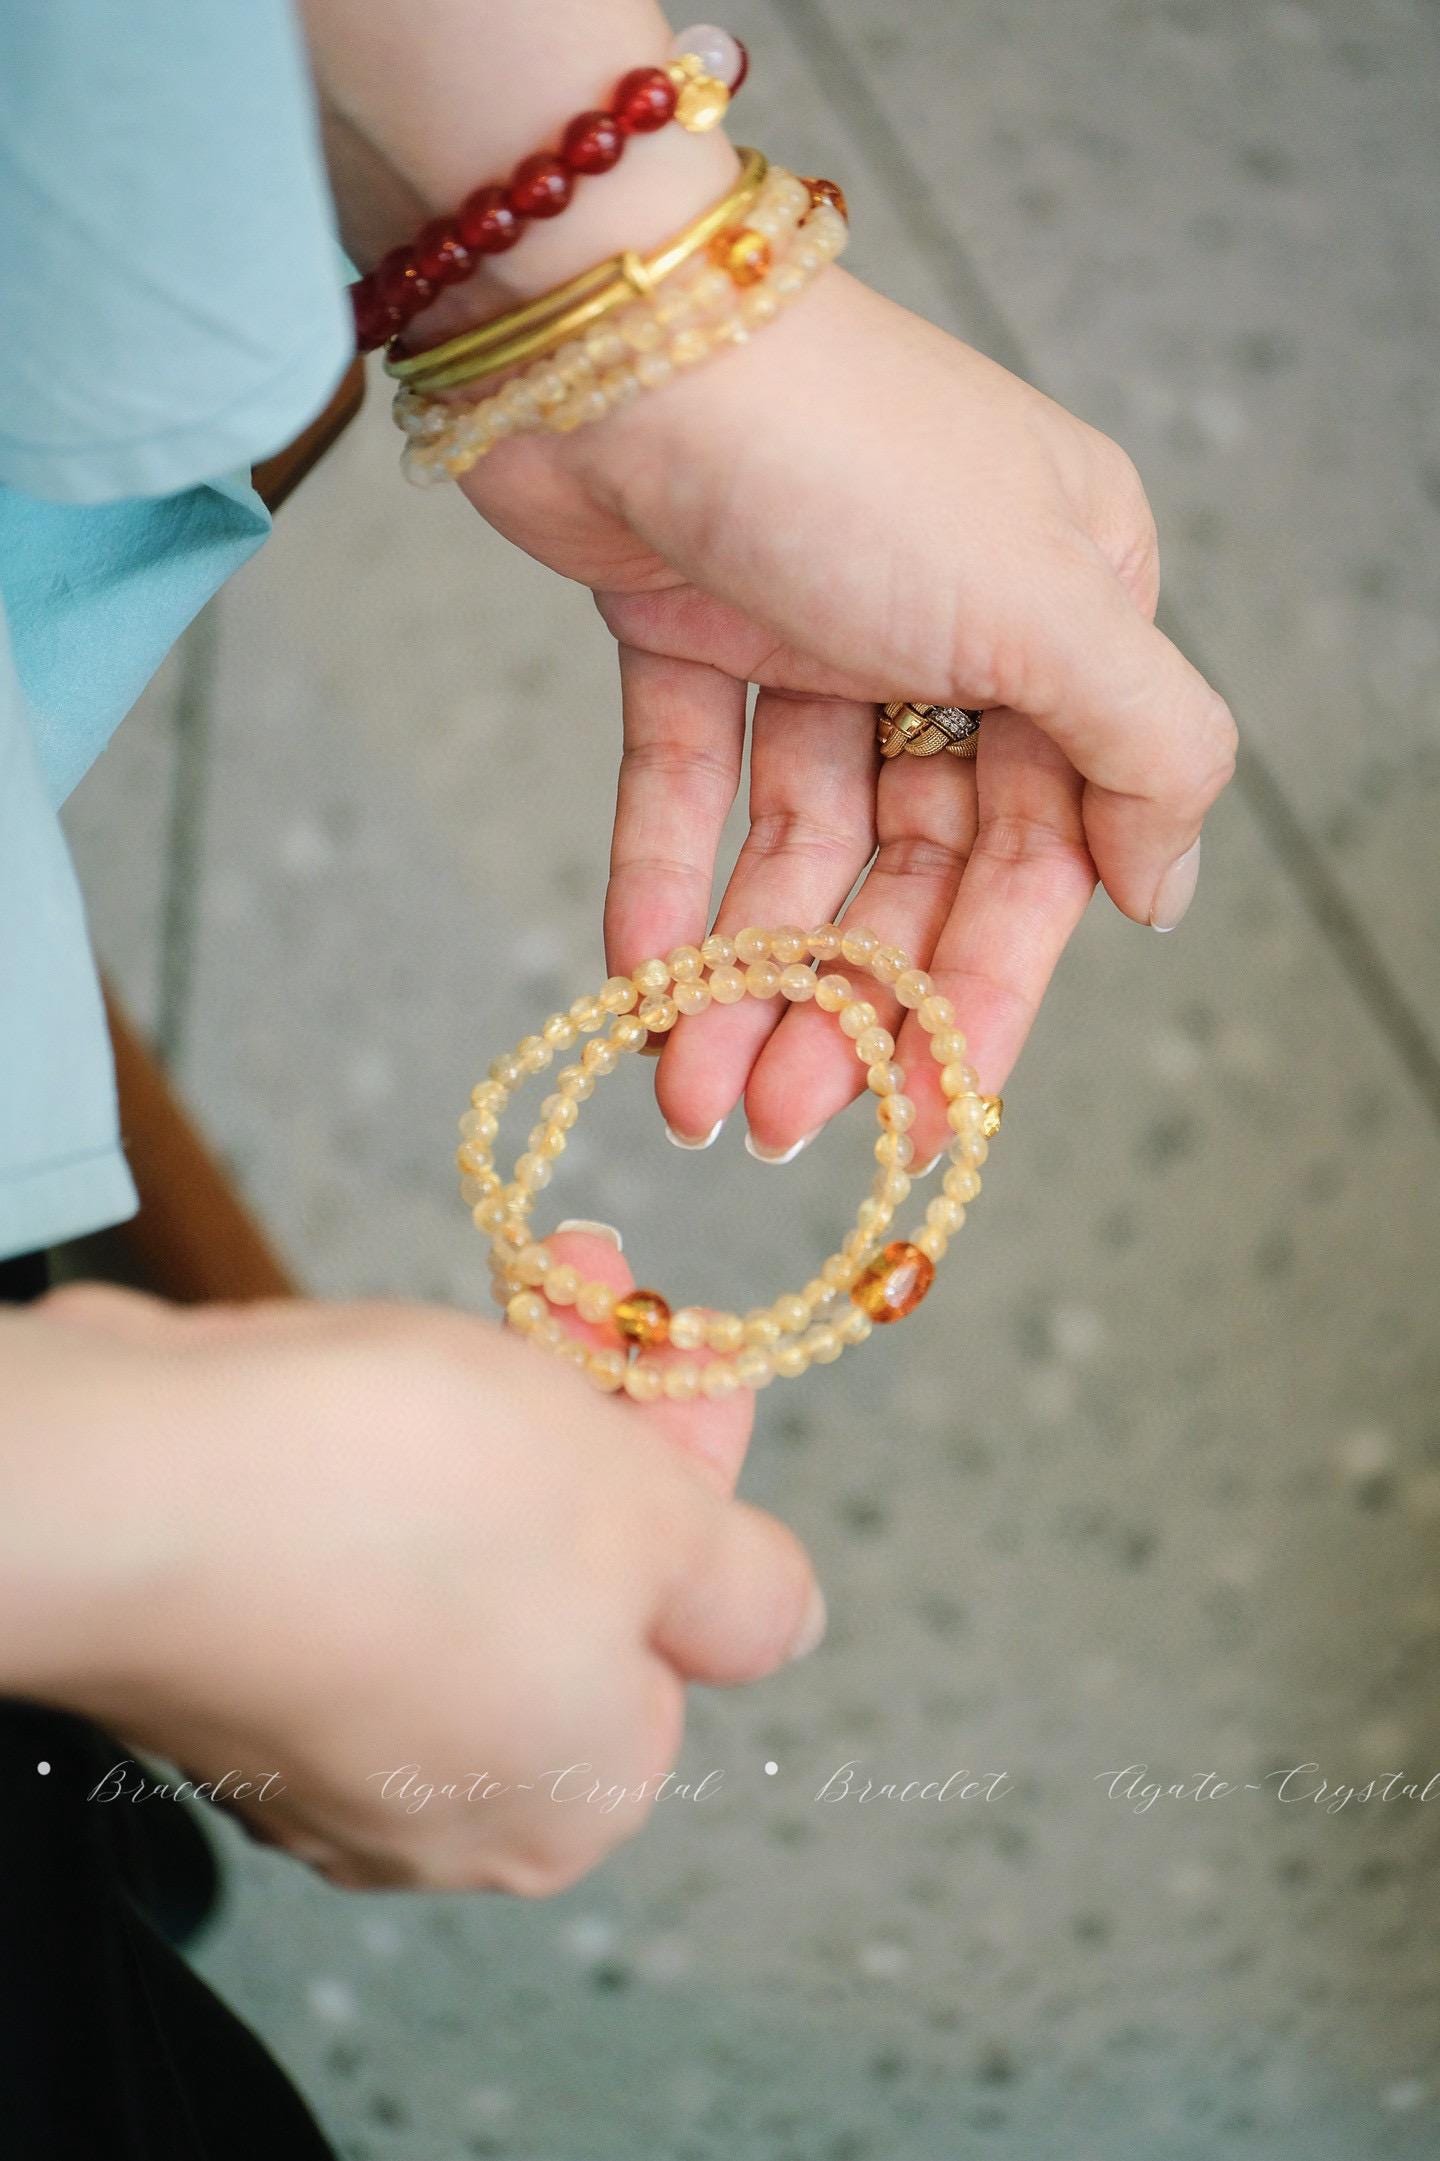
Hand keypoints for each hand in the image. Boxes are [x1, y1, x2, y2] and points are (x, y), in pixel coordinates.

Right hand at [2, 1243, 821, 1894]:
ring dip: (511, 1407)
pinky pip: (357, 1545)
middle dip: (604, 1413)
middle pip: (577, 1581)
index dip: (699, 1466)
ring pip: (469, 1547)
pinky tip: (400, 1358)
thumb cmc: (415, 1506)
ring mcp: (323, 1735)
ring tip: (528, 1282)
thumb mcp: (646, 1521)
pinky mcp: (234, 1654)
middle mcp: (445, 1801)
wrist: (136, 1488)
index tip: (693, 1344)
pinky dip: (398, 1447)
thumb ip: (741, 1586)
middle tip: (605, 1283)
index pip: (687, 1628)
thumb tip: (789, 1624)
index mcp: (572, 1796)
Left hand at [461, 268, 1236, 1164]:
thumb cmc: (851, 456)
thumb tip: (1167, 895)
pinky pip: (689, 782)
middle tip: (782, 1119)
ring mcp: (815, 625)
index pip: (1044, 844)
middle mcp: (948, 625)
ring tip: (693, 1088)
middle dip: (847, 997)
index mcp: (1065, 614)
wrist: (609, 325)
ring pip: (795, 842)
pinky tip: (636, 981)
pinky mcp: (687, 622)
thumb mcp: (1047, 605)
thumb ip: (1142, 755)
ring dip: (748, 970)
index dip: (984, 988)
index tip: (930, 1113)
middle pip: (912, 863)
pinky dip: (664, 878)